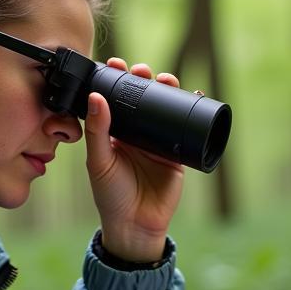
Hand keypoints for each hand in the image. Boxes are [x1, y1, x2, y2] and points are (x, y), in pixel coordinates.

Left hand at [83, 59, 184, 262]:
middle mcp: (137, 134)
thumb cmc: (111, 195)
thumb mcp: (100, 161)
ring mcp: (158, 142)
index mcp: (114, 133)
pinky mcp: (177, 153)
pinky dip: (192, 110)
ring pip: (164, 108)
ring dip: (167, 89)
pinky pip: (187, 127)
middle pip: (142, 98)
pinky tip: (194, 95)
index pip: (116, 99)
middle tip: (142, 71)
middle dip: (144, 79)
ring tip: (167, 79)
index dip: (117, 80)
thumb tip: (96, 97)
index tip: (116, 64)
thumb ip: (98, 131)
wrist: (136, 225)